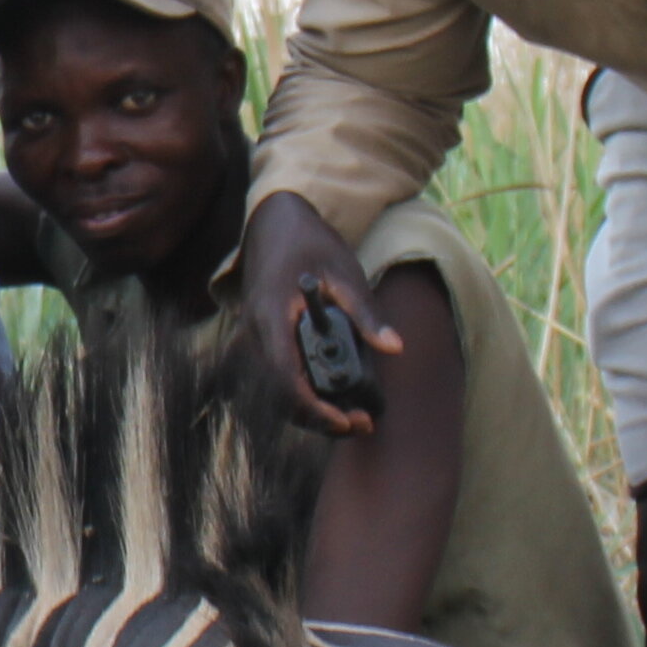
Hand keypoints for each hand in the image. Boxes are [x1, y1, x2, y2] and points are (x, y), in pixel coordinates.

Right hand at [244, 191, 391, 435]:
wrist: (273, 222)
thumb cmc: (309, 243)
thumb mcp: (345, 273)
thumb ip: (367, 313)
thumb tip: (395, 347)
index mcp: (272, 317)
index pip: (285, 376)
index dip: (312, 407)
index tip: (343, 420)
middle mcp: (254, 333)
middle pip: (278, 394)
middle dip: (317, 418)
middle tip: (359, 424)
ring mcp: (251, 338)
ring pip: (273, 392)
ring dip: (308, 411)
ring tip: (350, 418)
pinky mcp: (257, 339)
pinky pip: (274, 378)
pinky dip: (299, 395)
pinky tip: (328, 400)